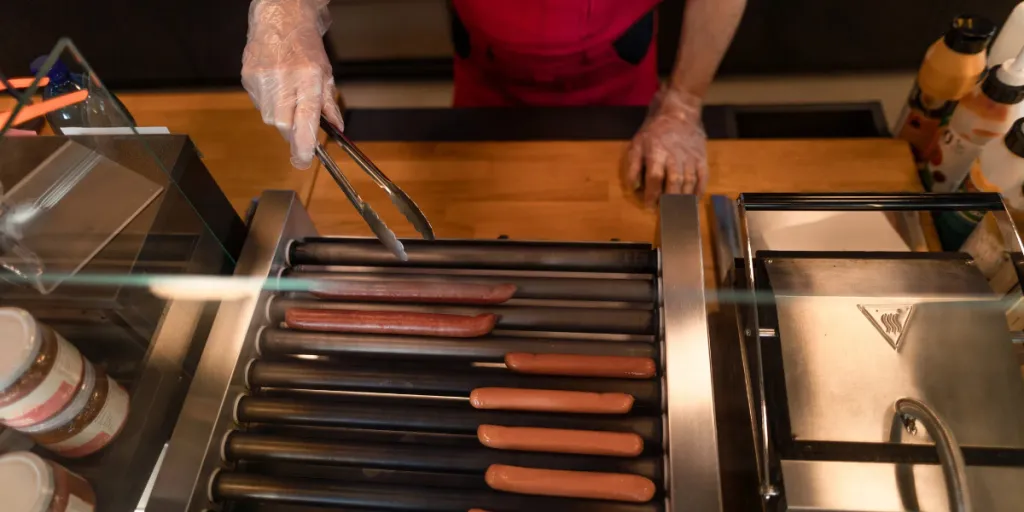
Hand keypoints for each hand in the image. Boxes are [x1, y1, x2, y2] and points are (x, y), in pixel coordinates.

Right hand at [242, 0, 343, 168]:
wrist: (279, 16)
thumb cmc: (305, 43)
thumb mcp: (325, 72)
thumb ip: (329, 104)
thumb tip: (336, 128)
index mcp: (307, 79)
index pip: (304, 122)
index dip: (303, 147)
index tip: (303, 161)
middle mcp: (283, 79)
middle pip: (282, 125)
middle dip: (292, 133)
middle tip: (300, 129)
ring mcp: (261, 78)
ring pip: (269, 117)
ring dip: (281, 117)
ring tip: (288, 97)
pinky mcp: (247, 77)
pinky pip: (258, 104)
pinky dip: (269, 103)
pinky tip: (275, 87)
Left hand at [624, 88, 707, 205]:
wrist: (678, 112)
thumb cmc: (654, 131)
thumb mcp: (637, 144)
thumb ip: (633, 166)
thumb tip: (634, 187)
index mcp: (657, 153)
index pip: (654, 178)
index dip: (651, 195)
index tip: (649, 206)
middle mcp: (675, 157)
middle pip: (674, 183)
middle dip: (669, 200)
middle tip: (665, 211)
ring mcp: (690, 158)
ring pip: (688, 182)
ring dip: (683, 198)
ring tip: (678, 209)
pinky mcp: (701, 158)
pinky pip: (702, 177)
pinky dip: (699, 190)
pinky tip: (694, 199)